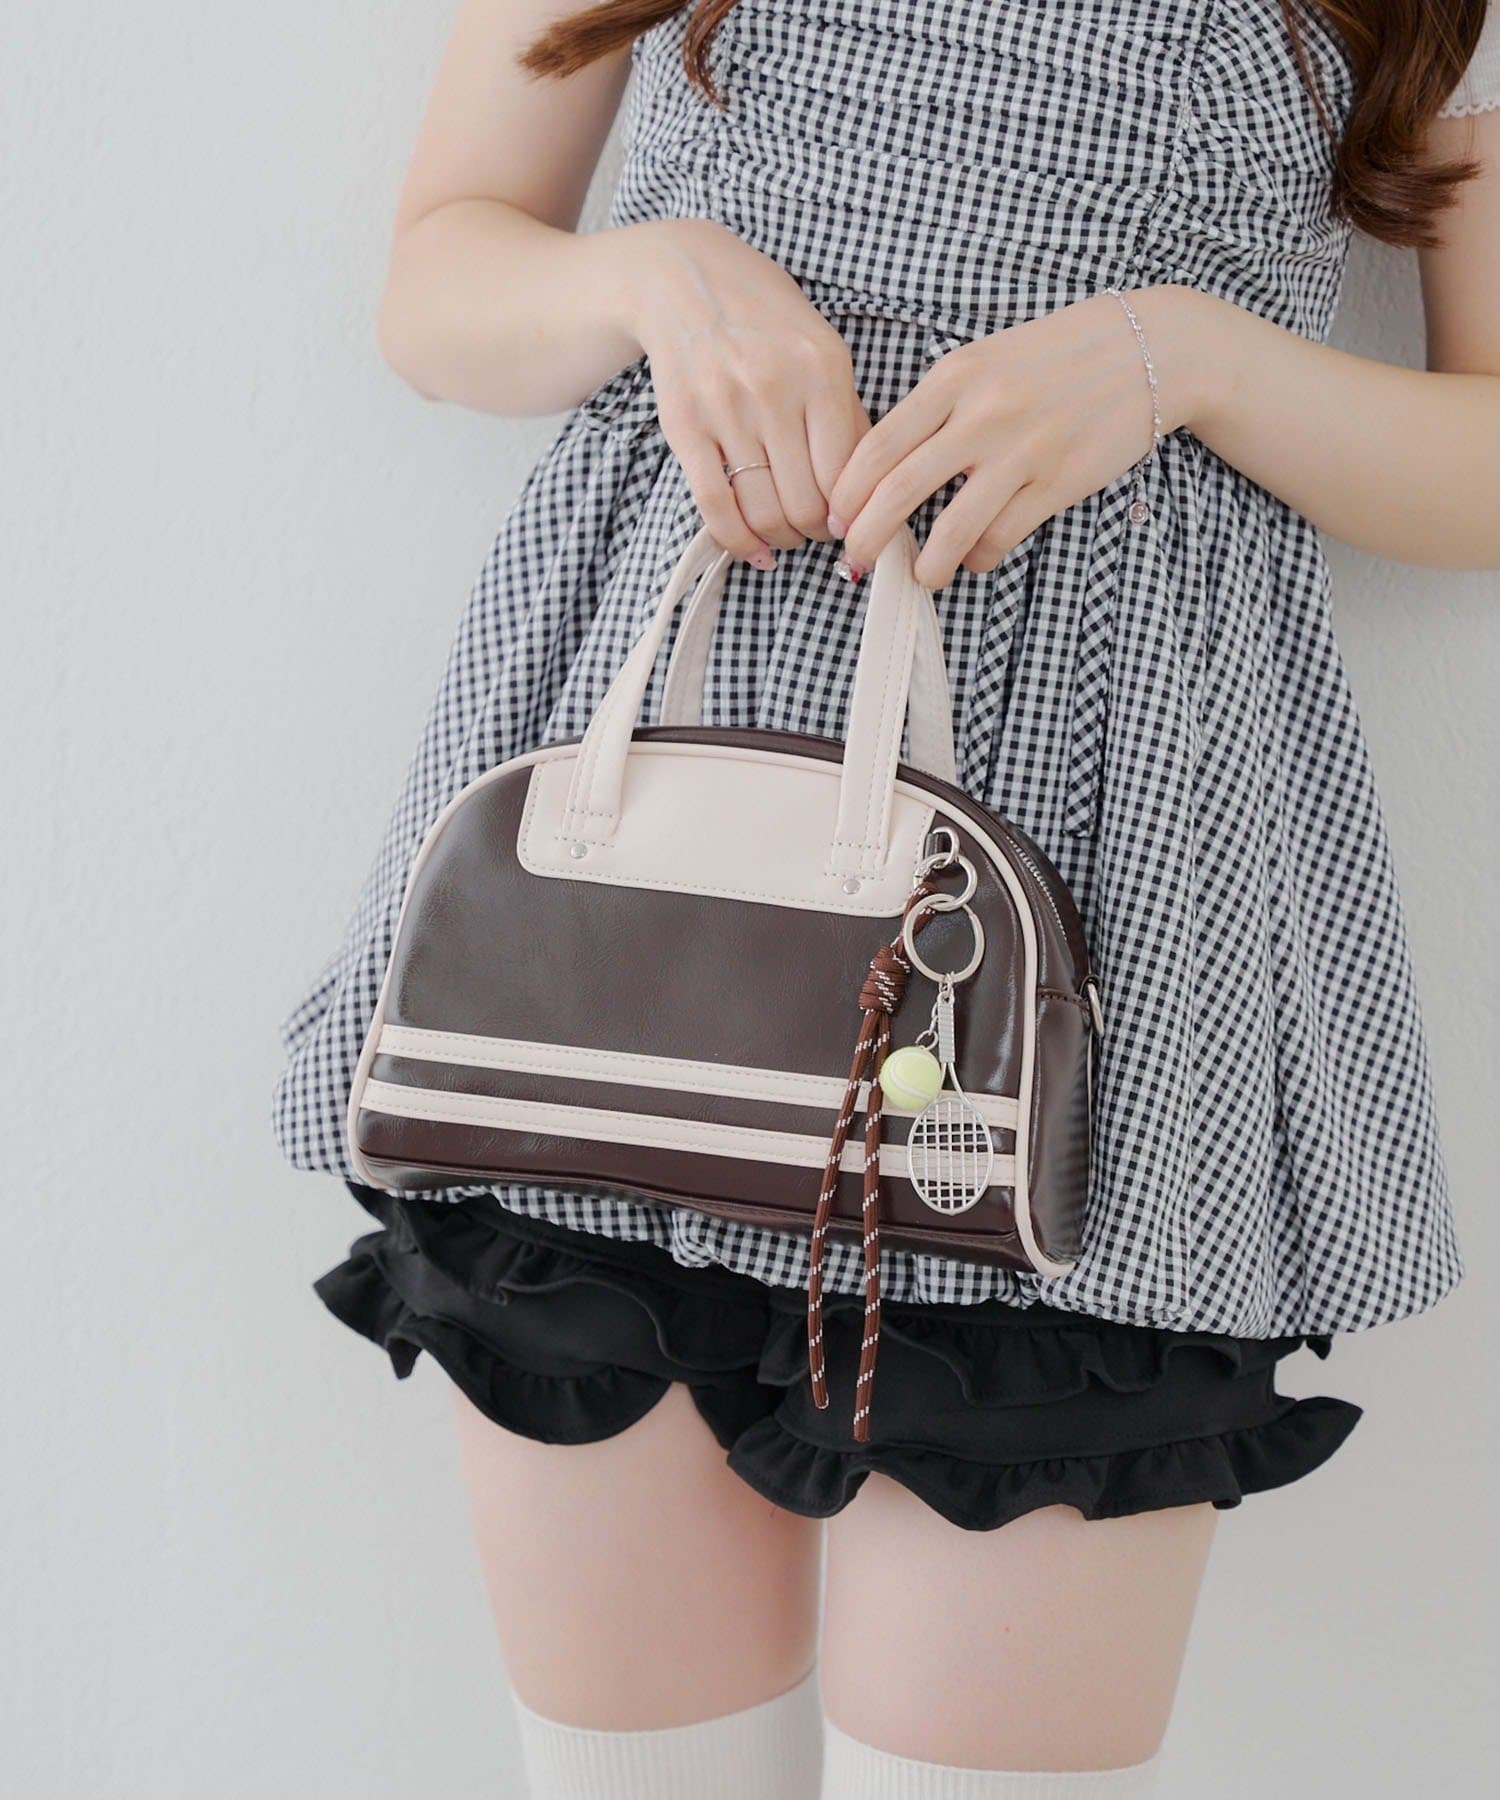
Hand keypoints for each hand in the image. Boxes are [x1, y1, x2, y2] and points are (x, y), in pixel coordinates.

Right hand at [616, 219, 869, 566]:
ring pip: (763, 511)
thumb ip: (847, 416)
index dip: (852, 516)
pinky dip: (738, 541)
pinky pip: (715, 505)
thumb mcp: (822, 350)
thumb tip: (867, 493)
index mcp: (821, 370)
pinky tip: (753, 549)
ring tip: (786, 535)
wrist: (685, 279)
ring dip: (781, 539)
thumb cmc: (765, 319)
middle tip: (817, 532)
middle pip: (806, 503)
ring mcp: (725, 408)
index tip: (849, 526)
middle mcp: (774, 389)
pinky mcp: (685, 425)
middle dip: (816, 533)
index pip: (847, 474)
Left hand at [826, 289, 1191, 588]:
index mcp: (953, 377)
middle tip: (856, 561)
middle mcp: (981, 414)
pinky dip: (979, 557)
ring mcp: (1021, 451)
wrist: (1148, 347)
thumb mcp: (984, 358)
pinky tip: (975, 557)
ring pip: (950, 528)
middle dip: (867, 536)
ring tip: (920, 574)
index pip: (878, 445)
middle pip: (899, 491)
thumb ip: (937, 406)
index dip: (847, 491)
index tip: (836, 517)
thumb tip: (886, 467)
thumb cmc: (1057, 355)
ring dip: (926, 564)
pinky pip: (1002, 536)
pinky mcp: (1057, 482)